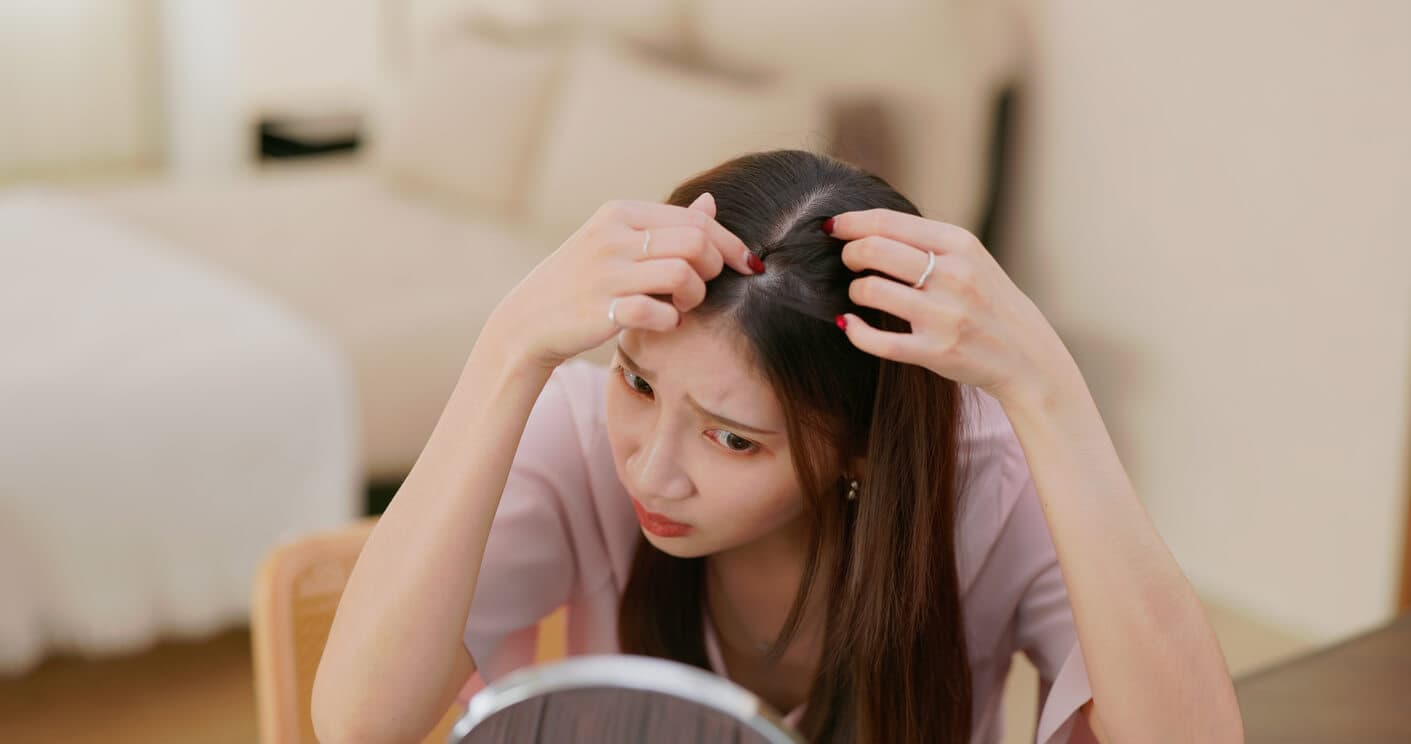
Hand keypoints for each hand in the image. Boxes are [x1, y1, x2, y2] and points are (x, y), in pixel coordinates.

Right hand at [489, 193, 756, 370]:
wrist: (528, 320)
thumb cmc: (583, 280)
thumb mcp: (618, 241)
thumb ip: (666, 225)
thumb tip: (710, 202)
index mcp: (621, 212)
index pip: (695, 219)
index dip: (730, 244)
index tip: (747, 266)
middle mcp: (614, 236)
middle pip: (696, 242)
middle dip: (713, 269)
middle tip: (700, 288)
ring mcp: (606, 272)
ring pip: (684, 274)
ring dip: (695, 296)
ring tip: (682, 306)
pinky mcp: (602, 309)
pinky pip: (661, 312)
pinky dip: (673, 321)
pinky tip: (665, 323)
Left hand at [830, 208, 1073, 406]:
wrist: (1026, 354)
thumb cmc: (987, 301)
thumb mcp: (970, 258)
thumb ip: (926, 241)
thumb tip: (865, 225)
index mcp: (960, 244)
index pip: (888, 222)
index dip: (850, 223)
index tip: (831, 228)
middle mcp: (953, 276)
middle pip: (873, 250)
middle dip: (849, 254)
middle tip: (847, 262)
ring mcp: (944, 315)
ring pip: (870, 290)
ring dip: (854, 291)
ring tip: (860, 294)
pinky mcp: (935, 352)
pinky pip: (877, 340)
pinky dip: (855, 330)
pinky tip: (849, 324)